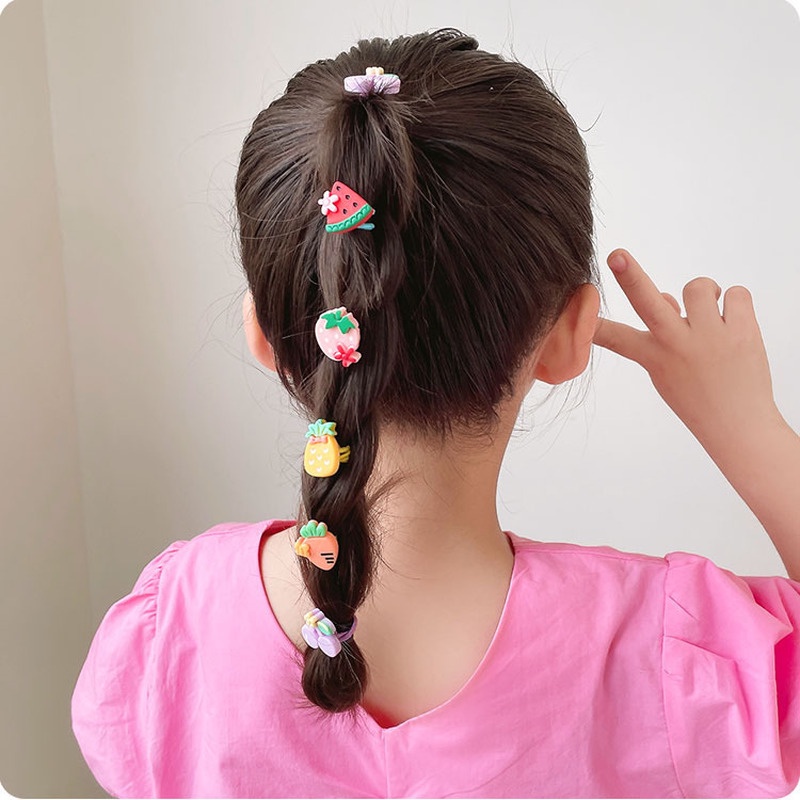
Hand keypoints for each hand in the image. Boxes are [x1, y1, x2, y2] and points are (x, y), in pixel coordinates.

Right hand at [592, 249, 780, 448]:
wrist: (739, 424)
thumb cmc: (699, 396)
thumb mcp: (668, 370)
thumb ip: (663, 331)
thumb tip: (667, 294)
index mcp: (654, 356)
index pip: (614, 337)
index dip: (592, 324)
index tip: (574, 311)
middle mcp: (676, 343)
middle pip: (647, 301)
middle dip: (629, 275)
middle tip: (617, 255)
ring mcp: (709, 336)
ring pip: (699, 286)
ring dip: (706, 296)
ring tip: (711, 318)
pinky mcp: (742, 330)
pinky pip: (736, 293)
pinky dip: (736, 306)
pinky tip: (735, 325)